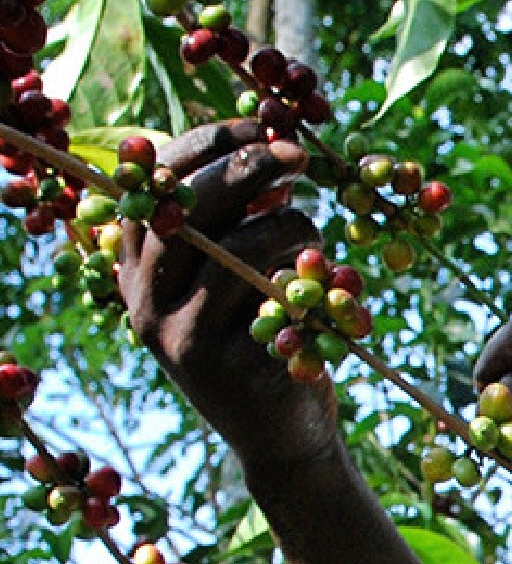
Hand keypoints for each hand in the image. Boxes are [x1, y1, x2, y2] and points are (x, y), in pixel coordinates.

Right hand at [116, 120, 338, 473]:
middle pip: (190, 211)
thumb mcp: (241, 275)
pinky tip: (323, 278)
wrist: (282, 437)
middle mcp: (145, 302)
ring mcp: (182, 339)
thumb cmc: (263, 339)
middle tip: (299, 155)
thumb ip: (243, 221)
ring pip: (236, 254)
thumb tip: (271, 148)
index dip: (209, 145)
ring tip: (313, 231)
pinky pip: (273, 302)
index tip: (261, 125)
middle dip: (249, 169)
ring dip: (288, 226)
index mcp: (137, 268)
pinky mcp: (228, 369)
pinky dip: (305, 278)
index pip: (156, 184)